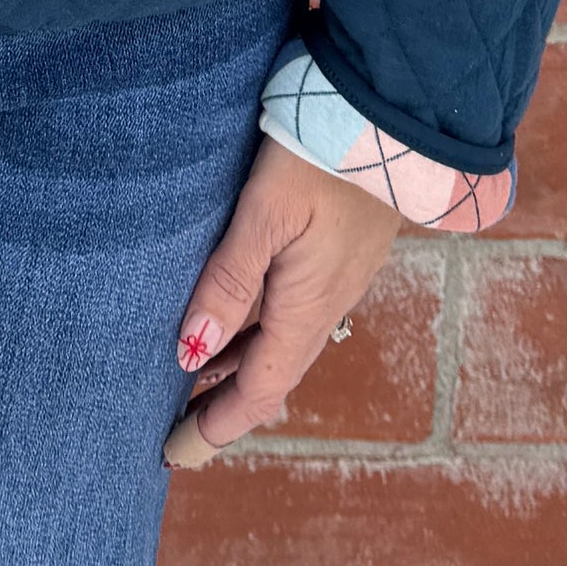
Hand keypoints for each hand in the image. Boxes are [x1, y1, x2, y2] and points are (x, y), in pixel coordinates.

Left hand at [166, 136, 398, 465]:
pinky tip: (235, 317)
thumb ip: (227, 281)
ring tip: (192, 377)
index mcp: (307, 306)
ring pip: (283, 341)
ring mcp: (340, 277)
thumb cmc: (319, 157)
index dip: (218, 425)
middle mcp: (329, 303)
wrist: (390, 112)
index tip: (176, 453)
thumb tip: (189, 352)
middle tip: (177, 426)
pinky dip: (259, 331)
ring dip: (240, 366)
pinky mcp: (343, 250)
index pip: (260, 390)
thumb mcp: (263, 215)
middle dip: (226, 404)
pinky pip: (296, 311)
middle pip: (272, 373)